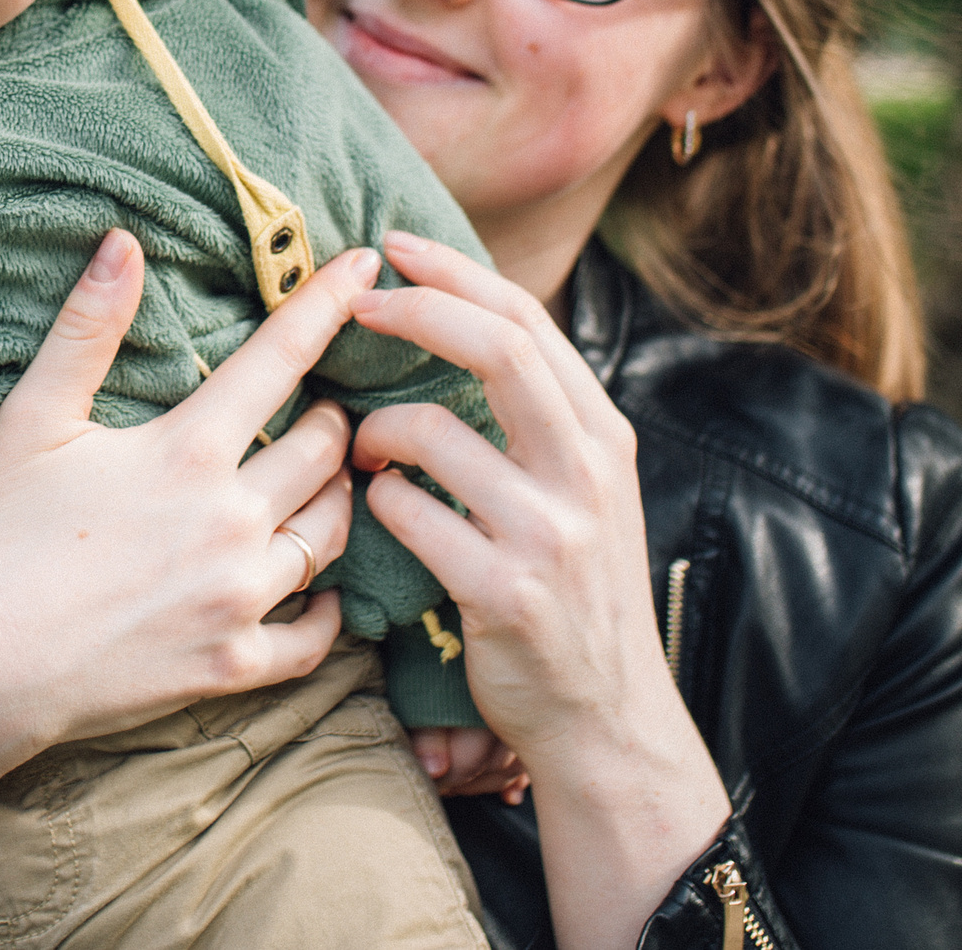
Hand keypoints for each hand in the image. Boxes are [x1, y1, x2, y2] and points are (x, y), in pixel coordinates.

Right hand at [0, 229, 384, 945]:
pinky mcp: (233, 664)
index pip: (280, 359)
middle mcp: (232, 521)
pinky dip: (328, 610)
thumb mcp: (33, 419)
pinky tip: (319, 592)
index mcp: (188, 452)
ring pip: (333, 533)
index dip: (328, 303)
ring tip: (325, 483)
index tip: (366, 265)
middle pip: (327, 449)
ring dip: (338, 498)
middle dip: (333, 418)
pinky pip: (315, 636)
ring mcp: (240, 599)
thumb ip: (87, 328)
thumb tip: (123, 240)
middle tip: (324, 410)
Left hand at [348, 230, 728, 949]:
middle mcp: (588, 473)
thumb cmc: (572, 589)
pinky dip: (381, 502)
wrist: (605, 715)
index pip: (527, 321)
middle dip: (416, 311)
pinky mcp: (506, 592)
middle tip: (356, 304)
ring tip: (362, 447)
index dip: (455, 272)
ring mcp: (551, 533)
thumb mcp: (582, 491)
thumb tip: (461, 320)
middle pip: (498, 348)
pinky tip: (378, 511)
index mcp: (603, 435)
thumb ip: (536, 416)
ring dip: (378, 429)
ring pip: (436, 434)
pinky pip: (413, 516)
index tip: (394, 246)